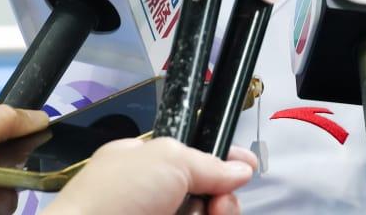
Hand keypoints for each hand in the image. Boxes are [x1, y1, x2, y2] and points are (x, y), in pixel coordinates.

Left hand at [46, 138, 256, 214]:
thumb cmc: (118, 195)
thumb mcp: (168, 158)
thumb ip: (209, 162)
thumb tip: (242, 170)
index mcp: (144, 163)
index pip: (193, 156)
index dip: (224, 160)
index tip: (248, 166)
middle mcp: (153, 195)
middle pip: (208, 192)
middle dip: (224, 196)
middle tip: (219, 204)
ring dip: (218, 214)